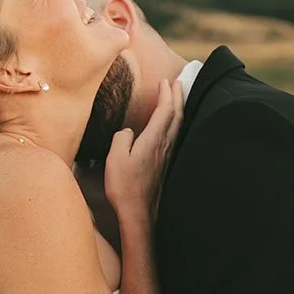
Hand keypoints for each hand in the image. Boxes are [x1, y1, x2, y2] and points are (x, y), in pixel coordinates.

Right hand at [104, 78, 183, 221]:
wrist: (139, 213)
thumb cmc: (125, 187)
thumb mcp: (115, 158)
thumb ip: (121, 138)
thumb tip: (128, 132)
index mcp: (153, 140)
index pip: (165, 110)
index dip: (167, 94)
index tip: (166, 80)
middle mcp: (164, 146)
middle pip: (176, 115)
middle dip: (177, 96)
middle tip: (178, 82)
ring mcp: (166, 156)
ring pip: (177, 126)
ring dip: (178, 109)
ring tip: (177, 98)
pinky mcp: (164, 165)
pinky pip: (174, 137)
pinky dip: (174, 123)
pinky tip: (170, 126)